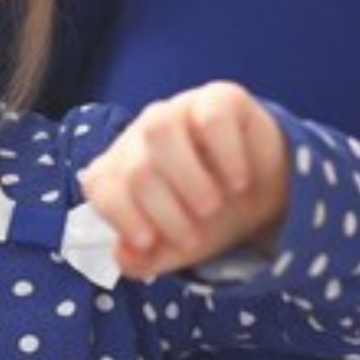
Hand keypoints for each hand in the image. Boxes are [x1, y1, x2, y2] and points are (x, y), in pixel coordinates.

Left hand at [77, 81, 288, 280]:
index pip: (101, 184)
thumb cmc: (204, 218)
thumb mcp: (175, 248)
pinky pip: (211, 117)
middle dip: (165, 210)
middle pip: (136, 167)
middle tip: (194, 234)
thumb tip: (121, 255)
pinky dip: (225, 154)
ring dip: (187, 178)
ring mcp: (177, 111)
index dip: (121, 216)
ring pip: (161, 130)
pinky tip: (238, 182)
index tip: (149, 242)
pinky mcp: (217, 99)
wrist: (259, 192)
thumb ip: (143, 260)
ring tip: (213, 207)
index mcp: (120, 169)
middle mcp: (141, 135)